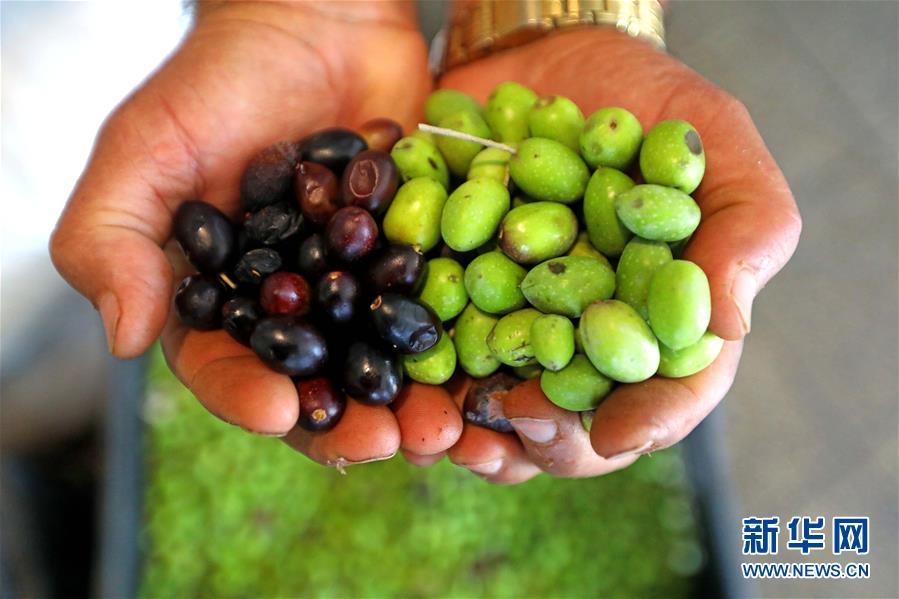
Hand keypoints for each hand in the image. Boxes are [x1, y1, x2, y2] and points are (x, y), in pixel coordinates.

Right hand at [50, 2, 462, 464]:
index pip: (225, 368)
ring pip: (383, 364)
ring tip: (446, 430)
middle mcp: (289, 309)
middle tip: (389, 444)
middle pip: (316, 384)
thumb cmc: (220, 82)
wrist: (315, 23)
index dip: (250, 398)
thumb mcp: (146, 150)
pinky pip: (436, 314)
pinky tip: (484, 373)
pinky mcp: (411, 264)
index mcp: (219, 301)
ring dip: (414, 404)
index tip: (285, 414)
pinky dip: (459, 347)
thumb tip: (123, 338)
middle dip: (349, 423)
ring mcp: (356, 290)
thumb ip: (111, 238)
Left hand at [432, 28, 800, 482]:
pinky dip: (428, 385)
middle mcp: (592, 335)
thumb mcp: (708, 139)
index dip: (649, 419)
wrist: (543, 61)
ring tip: (459, 438)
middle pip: (585, 417)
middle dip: (555, 441)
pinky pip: (444, 360)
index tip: (614, 434)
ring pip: (511, 410)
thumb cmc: (640, 102)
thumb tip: (729, 325)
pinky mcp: (461, 306)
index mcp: (662, 315)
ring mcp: (524, 327)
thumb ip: (743, 223)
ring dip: (485, 437)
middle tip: (522, 428)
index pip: (671, 388)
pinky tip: (409, 395)